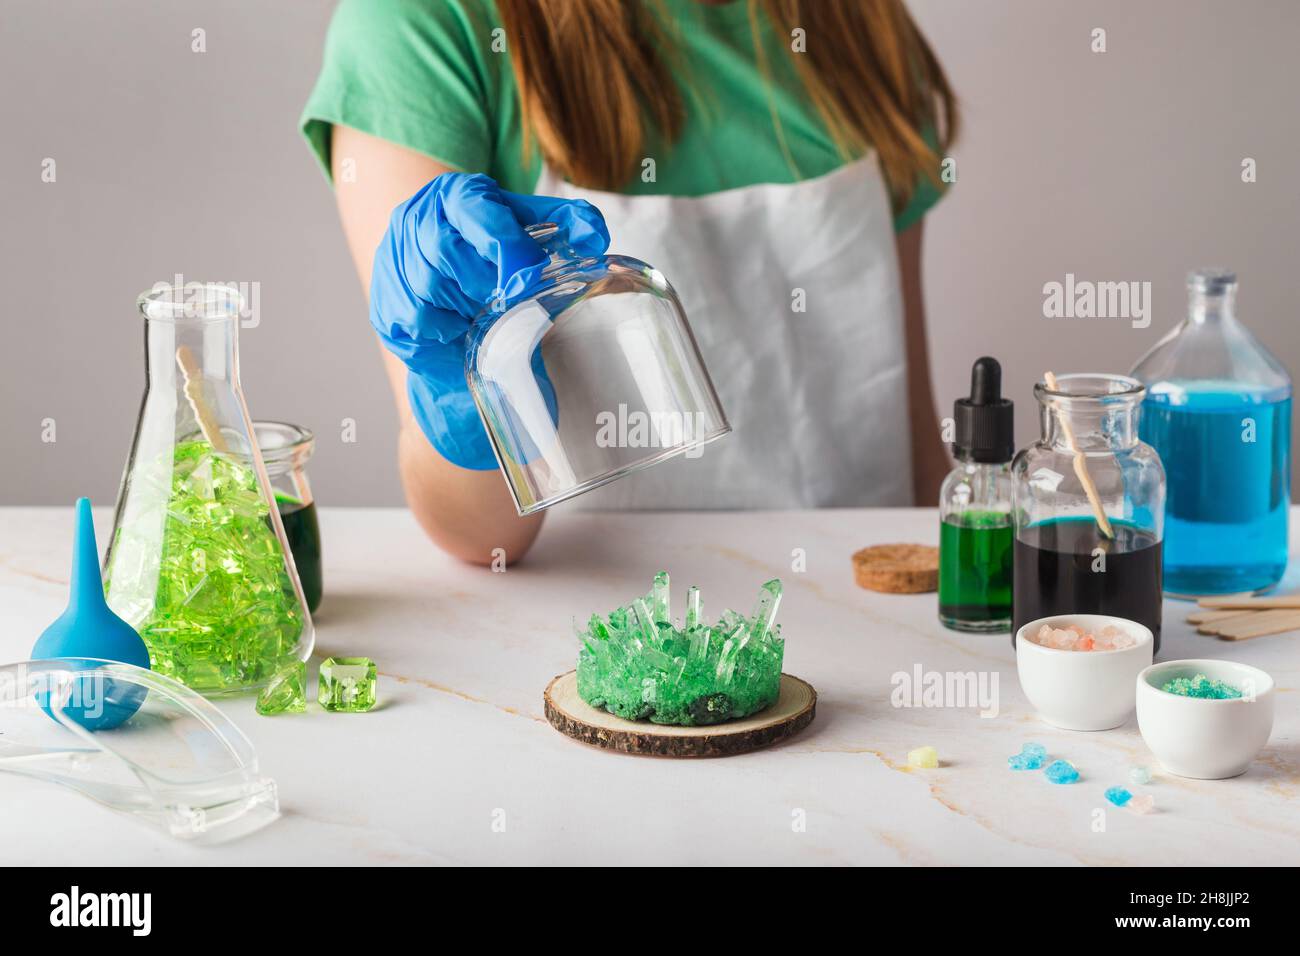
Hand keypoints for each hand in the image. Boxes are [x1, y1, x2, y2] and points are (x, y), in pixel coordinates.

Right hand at [370, 172, 608, 469]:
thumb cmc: (496, 265)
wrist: (454, 307)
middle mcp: (416, 218)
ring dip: (466, 305)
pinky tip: (461, 326)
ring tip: (484, 311)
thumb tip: (596, 236)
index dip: (504, 242)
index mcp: (456, 194)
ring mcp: (394, 260)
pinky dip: (447, 327)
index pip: (474, 209)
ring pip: (429, 284)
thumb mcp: (534, 235)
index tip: (531, 270)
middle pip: (445, 249)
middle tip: (508, 299)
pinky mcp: (385, 303)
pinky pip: (417, 317)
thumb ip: (569, 225)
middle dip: (484, 280)